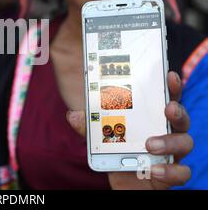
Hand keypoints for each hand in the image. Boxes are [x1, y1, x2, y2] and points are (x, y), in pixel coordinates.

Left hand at [66, 71, 192, 188]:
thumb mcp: (102, 136)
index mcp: (152, 116)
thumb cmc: (119, 151)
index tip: (169, 75)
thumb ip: (90, 126)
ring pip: (185, 142)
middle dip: (176, 110)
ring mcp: (172, 152)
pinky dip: (170, 170)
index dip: (170, 86)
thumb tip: (71, 114)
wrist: (124, 181)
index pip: (166, 97)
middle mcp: (167, 131)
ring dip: (170, 142)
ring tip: (150, 144)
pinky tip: (154, 169)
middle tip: (167, 108)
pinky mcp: (172, 173)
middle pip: (180, 117)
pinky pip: (181, 172)